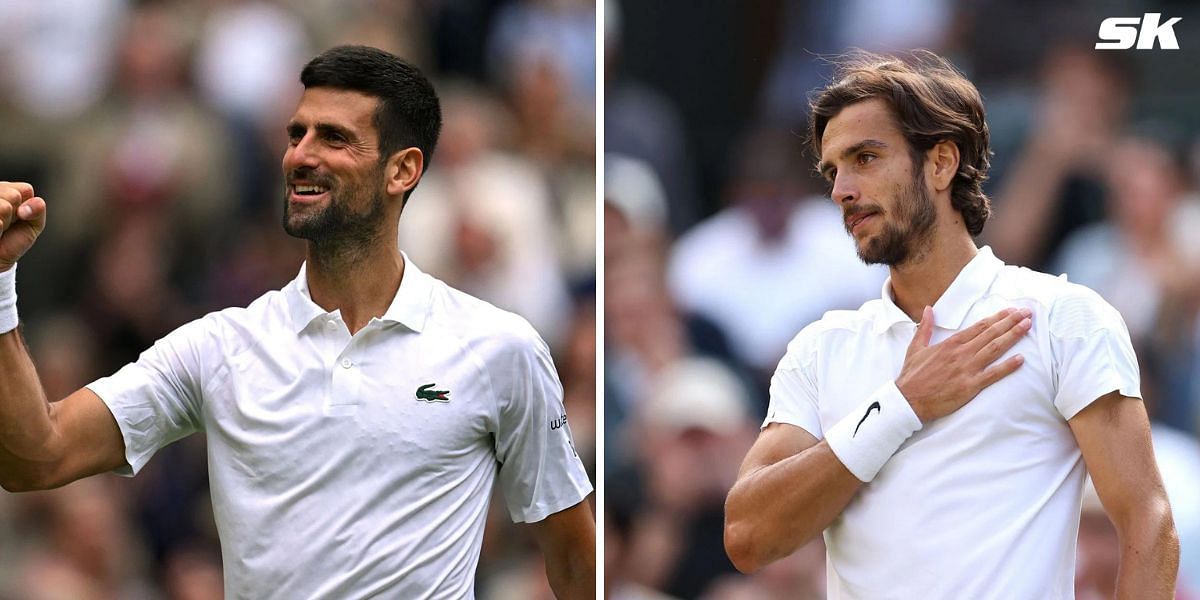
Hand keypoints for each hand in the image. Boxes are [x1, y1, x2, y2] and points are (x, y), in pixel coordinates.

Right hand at [0, 182, 46, 271]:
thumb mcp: (32, 224)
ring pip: (4, 207)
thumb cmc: (12, 240)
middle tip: (5, 225)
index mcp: (4, 190)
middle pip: (13, 195)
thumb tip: (34, 203)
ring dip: (4, 223)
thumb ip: (37, 209)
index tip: (17, 218)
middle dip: (14, 215)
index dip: (26, 207)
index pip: (26, 190)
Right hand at [896, 306, 1031, 422]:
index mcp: (950, 343)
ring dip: (1012, 336)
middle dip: (1010, 322)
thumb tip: (928, 309)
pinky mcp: (970, 386)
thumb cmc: (912, 376)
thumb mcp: (915, 347)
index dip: (997, 318)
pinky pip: (993, 374)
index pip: (979, 326)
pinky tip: (1021, 359)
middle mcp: (961, 353)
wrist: (908, 400)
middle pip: (991, 334)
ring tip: (1027, 327)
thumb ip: (925, 327)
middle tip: (1026, 313)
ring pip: (995, 349)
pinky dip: (1008, 366)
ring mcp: (967, 369)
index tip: (1010, 311)